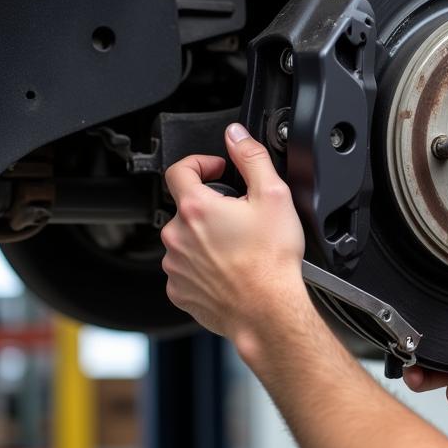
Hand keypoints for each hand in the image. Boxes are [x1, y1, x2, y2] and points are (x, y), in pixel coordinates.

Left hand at [160, 123, 307, 341]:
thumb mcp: (273, 195)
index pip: (179, 169)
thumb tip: (236, 136)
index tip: (219, 171)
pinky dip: (203, 265)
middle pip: (185, 206)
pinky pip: (186, 269)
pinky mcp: (179, 290)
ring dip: (205, 236)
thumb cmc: (271, 261)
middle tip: (240, 215)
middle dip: (210, 205)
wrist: (268, 311)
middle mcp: (177, 235)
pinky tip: (229, 269)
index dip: (201, 163)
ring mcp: (175, 265)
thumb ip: (251, 157)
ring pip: (185, 238)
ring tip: (238, 246)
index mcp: (196, 208)